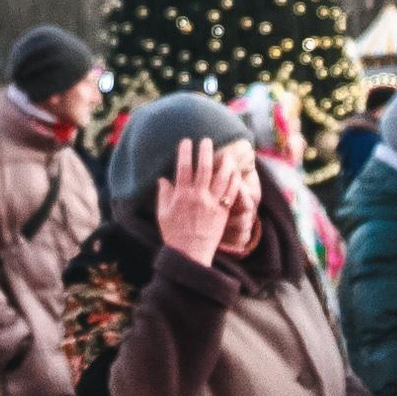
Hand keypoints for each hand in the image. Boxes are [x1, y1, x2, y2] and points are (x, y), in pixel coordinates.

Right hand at [155, 138, 239, 265]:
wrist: (190, 254)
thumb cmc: (174, 235)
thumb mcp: (163, 214)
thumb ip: (163, 194)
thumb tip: (163, 179)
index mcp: (182, 196)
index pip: (183, 168)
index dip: (185, 152)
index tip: (186, 141)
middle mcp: (198, 197)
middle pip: (204, 168)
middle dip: (206, 151)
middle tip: (207, 140)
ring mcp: (212, 204)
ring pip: (222, 178)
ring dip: (224, 163)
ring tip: (225, 154)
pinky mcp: (223, 212)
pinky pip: (231, 192)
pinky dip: (233, 180)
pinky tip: (234, 172)